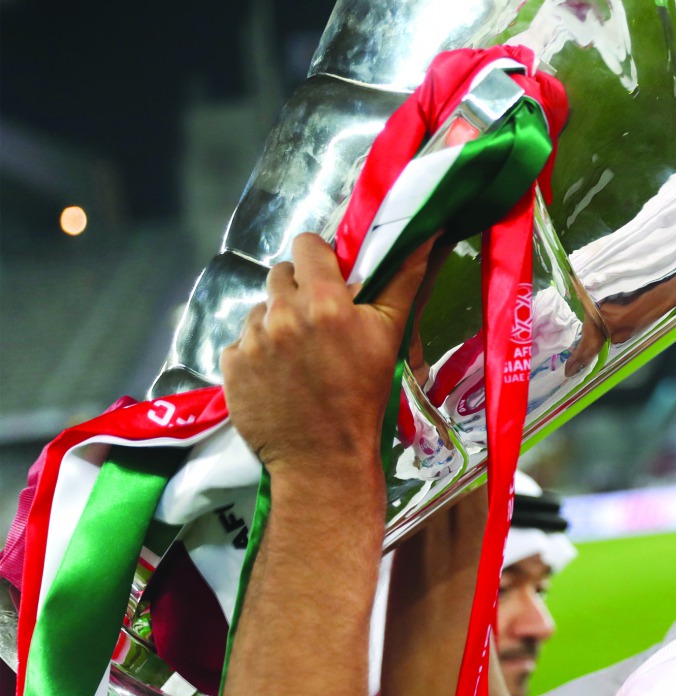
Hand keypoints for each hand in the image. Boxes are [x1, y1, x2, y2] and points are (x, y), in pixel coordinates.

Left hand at [220, 233, 434, 490]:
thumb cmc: (364, 397)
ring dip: (277, 321)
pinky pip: (241, 340)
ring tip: (298, 353)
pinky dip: (257, 351)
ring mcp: (251, 341)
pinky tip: (277, 374)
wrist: (323, 459)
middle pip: (281, 274)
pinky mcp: (230, 366)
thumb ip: (402, 281)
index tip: (330, 280)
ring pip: (260, 308)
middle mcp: (281, 314)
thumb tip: (424, 236)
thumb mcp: (390, 336)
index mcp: (323, 301)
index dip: (320, 258)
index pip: (307, 245)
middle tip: (319, 322)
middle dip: (299, 290)